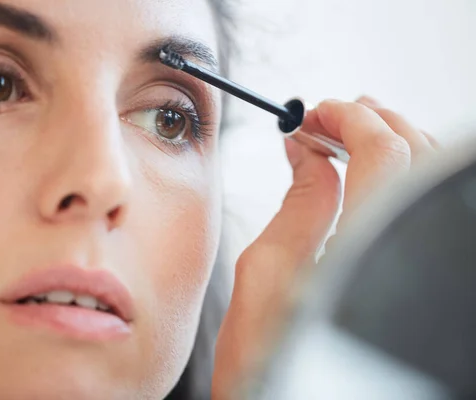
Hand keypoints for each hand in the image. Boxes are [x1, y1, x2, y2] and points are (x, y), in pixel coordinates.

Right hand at [211, 97, 438, 398]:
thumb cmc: (268, 362)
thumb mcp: (266, 274)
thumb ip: (297, 203)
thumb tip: (308, 152)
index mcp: (369, 253)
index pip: (383, 153)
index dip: (348, 120)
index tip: (314, 113)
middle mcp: (410, 256)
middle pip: (416, 155)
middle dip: (369, 123)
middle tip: (325, 120)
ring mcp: (418, 268)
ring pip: (427, 178)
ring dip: (388, 144)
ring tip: (345, 138)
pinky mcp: (413, 276)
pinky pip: (420, 206)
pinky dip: (397, 177)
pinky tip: (366, 176)